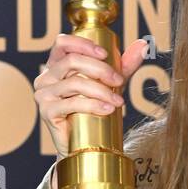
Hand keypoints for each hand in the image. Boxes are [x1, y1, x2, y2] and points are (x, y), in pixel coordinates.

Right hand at [34, 33, 148, 157]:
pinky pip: (71, 103)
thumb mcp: (110, 85)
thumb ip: (124, 65)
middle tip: (120, 81)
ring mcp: (44, 94)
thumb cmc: (94, 111)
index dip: (83, 44)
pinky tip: (108, 110)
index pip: (63, 43)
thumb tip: (143, 44)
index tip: (106, 54)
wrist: (83, 145)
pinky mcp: (47, 111)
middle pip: (72, 61)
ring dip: (101, 91)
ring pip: (74, 83)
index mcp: (56, 65)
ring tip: (119, 102)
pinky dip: (93, 105)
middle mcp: (46, 77)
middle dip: (100, 69)